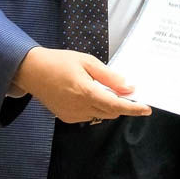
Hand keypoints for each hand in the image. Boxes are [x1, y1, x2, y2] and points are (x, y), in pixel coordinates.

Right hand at [13, 47, 151, 123]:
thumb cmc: (60, 61)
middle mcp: (80, 107)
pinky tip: (88, 93)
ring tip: (100, 87)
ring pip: (100, 115)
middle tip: (124, 90)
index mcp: (86, 92)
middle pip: (110, 112)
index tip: (147, 109)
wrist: (32, 71)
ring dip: (107, 105)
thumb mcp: (87, 61)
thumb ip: (109, 77)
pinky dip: (95, 107)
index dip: (133, 108)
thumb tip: (129, 88)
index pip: (116, 105)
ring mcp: (72, 115)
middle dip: (121, 104)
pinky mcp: (66, 118)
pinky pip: (89, 116)